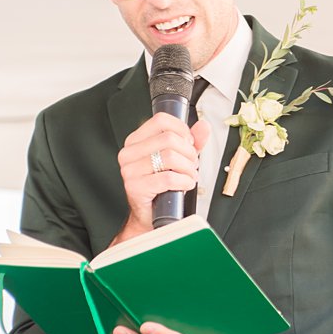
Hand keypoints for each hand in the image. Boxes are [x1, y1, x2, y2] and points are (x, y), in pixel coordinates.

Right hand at [114, 113, 211, 242]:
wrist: (150, 213)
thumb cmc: (162, 185)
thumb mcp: (179, 158)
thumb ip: (191, 141)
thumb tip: (203, 126)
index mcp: (136, 141)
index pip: (160, 120)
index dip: (181, 129)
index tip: (189, 142)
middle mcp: (129, 153)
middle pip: (169, 139)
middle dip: (188, 152)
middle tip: (192, 164)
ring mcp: (129, 170)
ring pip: (170, 157)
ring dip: (188, 168)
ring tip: (190, 175)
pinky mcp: (135, 187)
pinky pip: (168, 178)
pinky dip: (184, 181)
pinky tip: (186, 184)